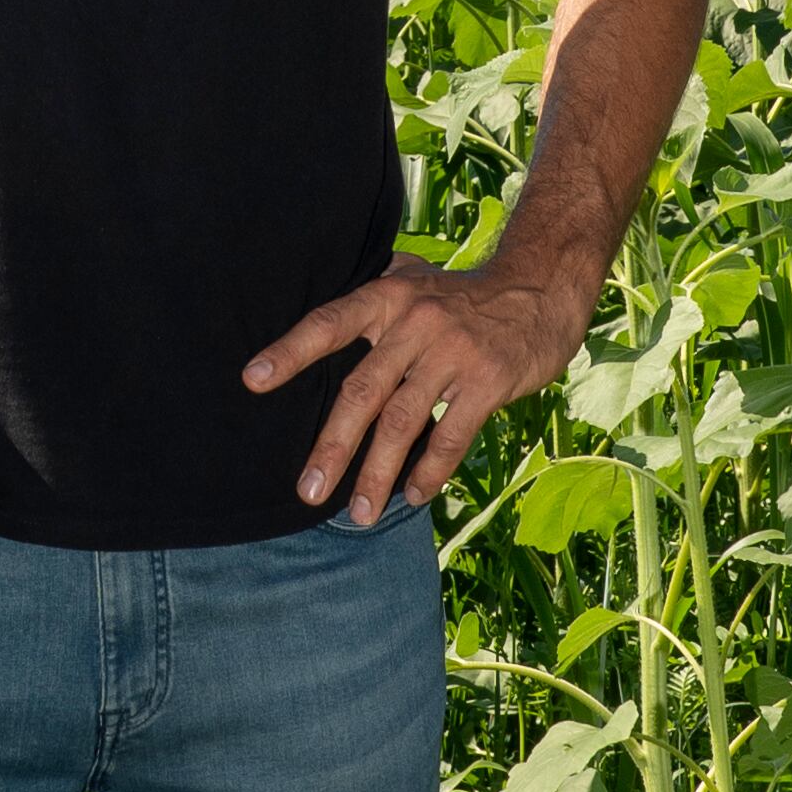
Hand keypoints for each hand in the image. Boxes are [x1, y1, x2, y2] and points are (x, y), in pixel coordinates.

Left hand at [243, 256, 576, 521]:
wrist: (539, 289)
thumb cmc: (463, 295)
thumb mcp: (415, 279)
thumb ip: (373, 295)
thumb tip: (321, 318)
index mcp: (388, 297)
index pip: (329, 324)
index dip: (290, 352)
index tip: (252, 381)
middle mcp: (415, 323)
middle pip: (362, 390)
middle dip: (332, 446)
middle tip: (308, 491)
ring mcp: (452, 353)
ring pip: (403, 422)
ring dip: (378, 473)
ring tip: (359, 513)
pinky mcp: (487, 381)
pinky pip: (451, 435)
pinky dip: (430, 471)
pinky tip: (413, 495)